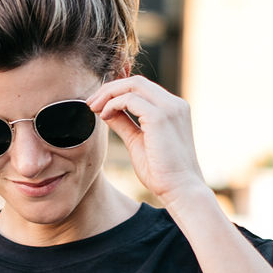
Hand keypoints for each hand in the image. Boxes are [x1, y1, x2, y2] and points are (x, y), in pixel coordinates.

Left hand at [88, 75, 207, 205]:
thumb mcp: (137, 142)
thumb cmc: (162, 173)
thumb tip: (106, 111)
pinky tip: (104, 116)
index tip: (98, 103)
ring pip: (133, 85)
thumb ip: (124, 124)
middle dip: (109, 89)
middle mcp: (174, 104)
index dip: (117, 90)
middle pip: (136, 81)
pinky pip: (130, 99)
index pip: (142, 87)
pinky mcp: (160, 117)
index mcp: (173, 108)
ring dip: (108, 94)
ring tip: (94, 108)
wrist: (181, 191)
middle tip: (90, 103)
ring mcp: (169, 108)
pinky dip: (113, 104)